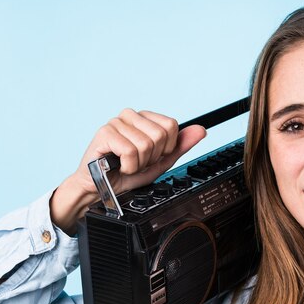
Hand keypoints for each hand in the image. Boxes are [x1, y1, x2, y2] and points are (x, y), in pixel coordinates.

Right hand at [51, 108, 205, 233]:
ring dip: (139, 163)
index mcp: (145, 118)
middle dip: (152, 156)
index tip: (152, 156)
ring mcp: (117, 122)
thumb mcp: (160, 161)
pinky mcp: (105, 133)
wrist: (103, 188)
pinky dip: (129, 166)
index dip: (166, 148)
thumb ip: (180, 146)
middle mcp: (131, 115)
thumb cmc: (127, 173)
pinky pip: (130, 151)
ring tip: (127, 164)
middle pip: (160, 135)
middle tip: (138, 162)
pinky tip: (119, 165)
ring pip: (146, 144)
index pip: (171, 125)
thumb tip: (201, 130)